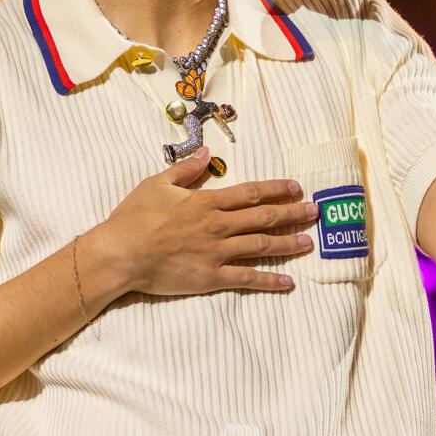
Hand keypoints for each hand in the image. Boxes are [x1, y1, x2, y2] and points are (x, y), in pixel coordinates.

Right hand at [81, 149, 315, 296]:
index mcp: (206, 202)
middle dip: (292, 213)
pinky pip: (247, 278)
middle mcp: (218, 226)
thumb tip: (207, 154)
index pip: (250, 193)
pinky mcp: (211, 277)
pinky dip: (269, 280)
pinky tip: (288, 281)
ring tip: (308, 242)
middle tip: (314, 212)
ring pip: (261, 246)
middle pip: (263, 218)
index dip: (276, 189)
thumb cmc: (134, 218)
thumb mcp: (157, 184)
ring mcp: (217, 253)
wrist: (121, 254)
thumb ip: (185, 169)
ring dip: (288, 243)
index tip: (296, 187)